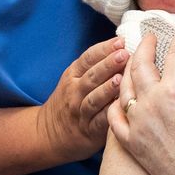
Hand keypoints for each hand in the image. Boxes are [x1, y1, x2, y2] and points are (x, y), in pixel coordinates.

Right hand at [37, 37, 127, 163]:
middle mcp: (75, 92)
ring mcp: (80, 112)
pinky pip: (99, 122)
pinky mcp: (88, 131)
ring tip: (120, 80)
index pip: (88, 58)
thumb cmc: (71, 100)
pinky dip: (109, 115)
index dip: (104, 49)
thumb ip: (95, 65)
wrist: (49, 133)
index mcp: (73, 75)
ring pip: (94, 99)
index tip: (120, 41)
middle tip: (124, 54)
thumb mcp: (75, 79)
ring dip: (107, 89)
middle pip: (92, 76)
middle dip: (108, 64)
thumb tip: (123, 47)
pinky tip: (120, 109)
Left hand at [109, 29, 174, 174]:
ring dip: (128, 70)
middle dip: (145, 46)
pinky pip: (115, 118)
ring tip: (133, 63)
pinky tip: (120, 98)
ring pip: (124, 88)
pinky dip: (116, 104)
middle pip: (141, 65)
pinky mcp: (132, 142)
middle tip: (149, 38)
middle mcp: (151, 102)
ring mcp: (137, 123)